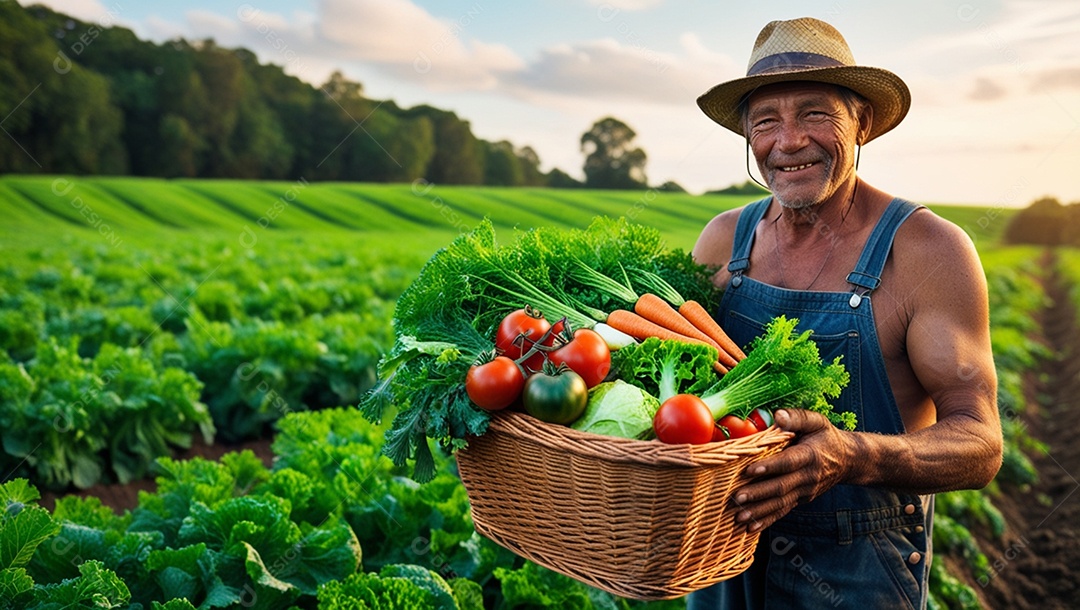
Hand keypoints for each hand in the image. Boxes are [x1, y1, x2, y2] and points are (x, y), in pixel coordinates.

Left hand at [732, 409, 855, 532]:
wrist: (848, 460)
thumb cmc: (826, 437)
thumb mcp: (817, 422)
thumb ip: (797, 418)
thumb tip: (778, 415)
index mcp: (810, 455)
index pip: (788, 462)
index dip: (770, 466)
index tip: (750, 469)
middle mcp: (808, 477)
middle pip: (781, 487)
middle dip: (758, 494)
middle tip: (737, 497)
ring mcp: (805, 491)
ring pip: (780, 503)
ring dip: (759, 511)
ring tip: (738, 517)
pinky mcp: (801, 499)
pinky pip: (783, 511)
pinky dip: (767, 521)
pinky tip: (750, 528)